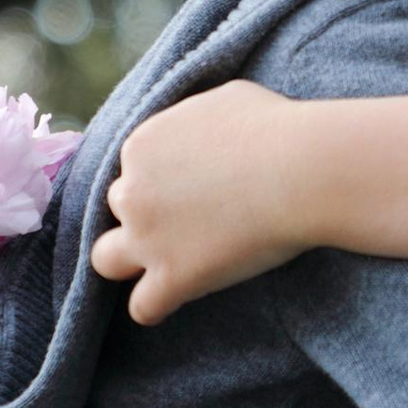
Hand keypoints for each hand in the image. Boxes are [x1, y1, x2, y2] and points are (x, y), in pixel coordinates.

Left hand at [90, 85, 307, 321]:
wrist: (301, 170)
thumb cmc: (275, 129)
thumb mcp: (224, 100)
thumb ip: (195, 119)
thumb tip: (203, 128)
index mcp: (142, 146)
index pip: (135, 170)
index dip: (163, 182)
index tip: (197, 188)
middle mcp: (133, 192)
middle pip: (120, 210)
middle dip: (146, 215)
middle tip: (188, 222)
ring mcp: (147, 238)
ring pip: (106, 260)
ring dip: (132, 262)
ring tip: (167, 265)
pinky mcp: (172, 277)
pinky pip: (143, 307)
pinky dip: (158, 305)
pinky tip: (181, 296)